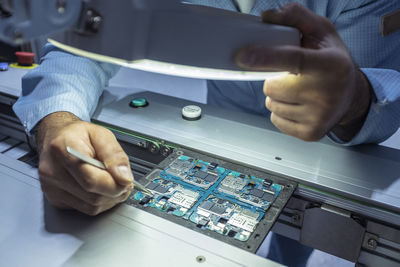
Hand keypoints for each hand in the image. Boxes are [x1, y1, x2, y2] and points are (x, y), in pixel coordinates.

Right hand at [36, 112, 132, 214]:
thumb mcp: (102, 135)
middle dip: (115, 191)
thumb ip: (115, 155)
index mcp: (63, 149)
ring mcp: (52, 187)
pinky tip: (99, 188)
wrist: (57, 138)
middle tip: (123, 180)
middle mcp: (52, 171)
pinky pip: (85, 209)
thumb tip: (124, 178)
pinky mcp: (55, 199)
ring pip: (91, 207)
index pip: (91, 180)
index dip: (114, 184)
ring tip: (112, 182)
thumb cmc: (78, 135)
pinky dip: (98, 202)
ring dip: (108, 198)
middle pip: (93, 196)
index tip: (126, 180)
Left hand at [236, 3, 370, 140]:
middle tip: (292, 76)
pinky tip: (297, 104)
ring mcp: (318, 116)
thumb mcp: (321, 32)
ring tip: (297, 90)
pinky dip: (280, 111)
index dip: (266, 57)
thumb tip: (267, 17)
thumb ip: (296, 17)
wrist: (352, 97)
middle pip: (272, 86)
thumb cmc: (333, 61)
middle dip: (274, 79)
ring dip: (277, 96)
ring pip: (271, 104)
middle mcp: (326, 93)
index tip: (243, 56)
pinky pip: (275, 120)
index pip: (292, 59)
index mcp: (330, 65)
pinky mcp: (311, 133)